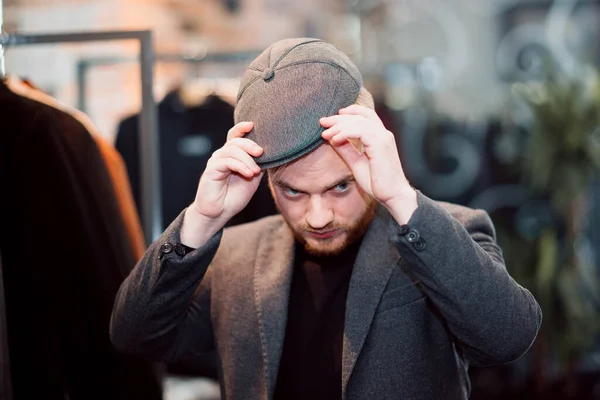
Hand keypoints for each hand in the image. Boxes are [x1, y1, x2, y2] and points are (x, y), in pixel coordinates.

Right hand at [189, 121, 263, 224]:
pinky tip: (248, 173)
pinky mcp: (211, 170)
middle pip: (235, 141)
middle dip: (249, 144)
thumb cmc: (235, 195)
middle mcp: (222, 155)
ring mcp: (215, 161)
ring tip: (255, 171)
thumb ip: (259, 164)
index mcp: (232, 155)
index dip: (242, 127)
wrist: (219, 212)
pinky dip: (240, 166)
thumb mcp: (252, 178)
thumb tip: (273, 153)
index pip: (235, 135)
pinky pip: (226, 162)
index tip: (253, 124)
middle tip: (261, 152)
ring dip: (247, 159)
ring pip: (231, 150)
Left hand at [320, 105, 417, 222]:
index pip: (365, 115)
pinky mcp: (381, 145)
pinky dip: (345, 133)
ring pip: (359, 122)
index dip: (348, 113)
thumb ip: (346, 149)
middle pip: (360, 116)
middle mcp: (383, 134)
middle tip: (323, 122)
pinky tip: (335, 139)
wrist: (392, 196)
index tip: (332, 119)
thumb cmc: (377, 182)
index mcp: (380, 137)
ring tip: (326, 133)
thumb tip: (332, 138)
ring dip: (339, 126)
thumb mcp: (356, 163)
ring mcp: (383, 138)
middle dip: (339, 118)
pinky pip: (360, 132)